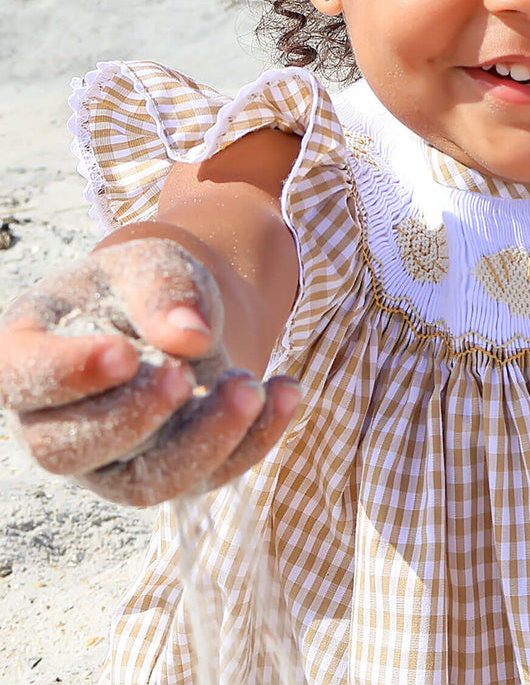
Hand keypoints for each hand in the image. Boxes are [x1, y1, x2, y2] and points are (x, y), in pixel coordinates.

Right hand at [0, 237, 300, 504]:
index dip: (68, 373)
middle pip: (71, 447)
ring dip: (206, 439)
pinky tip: (286, 391)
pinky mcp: (170, 472)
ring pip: (146, 482)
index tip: (125, 352)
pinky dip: (255, 439)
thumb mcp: (153, 263)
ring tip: (253, 385)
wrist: (187, 310)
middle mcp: (57, 421)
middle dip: (135, 415)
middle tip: (186, 373)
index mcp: (29, 353)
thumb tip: (190, 339)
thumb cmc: (150, 284)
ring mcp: (111, 460)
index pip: (24, 378)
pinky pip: (208, 479)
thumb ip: (162, 291)